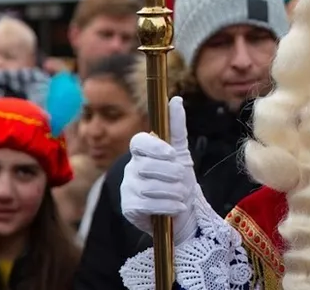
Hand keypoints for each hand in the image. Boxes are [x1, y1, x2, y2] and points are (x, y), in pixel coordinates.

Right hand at [121, 96, 197, 244]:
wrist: (183, 210)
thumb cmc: (179, 178)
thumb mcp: (181, 151)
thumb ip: (176, 126)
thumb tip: (175, 99)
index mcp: (142, 151)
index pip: (139, 142)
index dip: (155, 147)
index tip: (172, 154)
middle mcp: (131, 167)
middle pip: (147, 166)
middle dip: (172, 174)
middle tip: (182, 179)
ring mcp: (127, 187)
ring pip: (149, 186)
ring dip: (173, 192)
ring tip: (181, 194)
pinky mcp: (128, 207)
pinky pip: (146, 204)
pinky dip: (167, 206)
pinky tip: (176, 207)